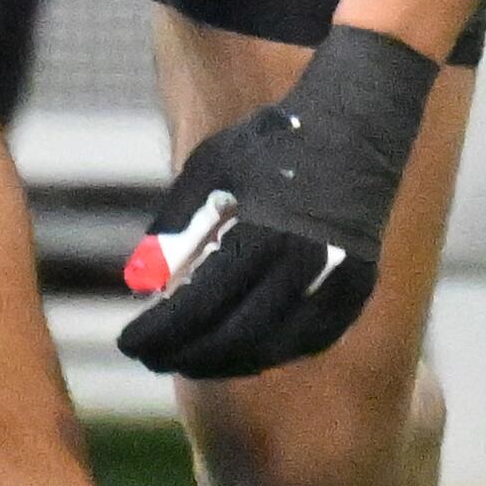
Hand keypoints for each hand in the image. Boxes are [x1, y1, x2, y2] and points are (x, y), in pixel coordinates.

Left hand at [116, 24, 434, 378]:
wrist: (356, 122)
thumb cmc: (270, 143)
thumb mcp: (209, 170)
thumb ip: (173, 230)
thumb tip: (139, 289)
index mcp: (263, 232)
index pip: (199, 305)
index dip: (160, 332)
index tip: (127, 345)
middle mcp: (306, 263)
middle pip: (235, 337)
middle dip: (185, 355)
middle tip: (151, 358)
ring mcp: (339, 280)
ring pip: (273, 348)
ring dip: (225, 363)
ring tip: (188, 359)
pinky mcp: (358, 288)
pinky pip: (309, 340)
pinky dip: (271, 352)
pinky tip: (240, 352)